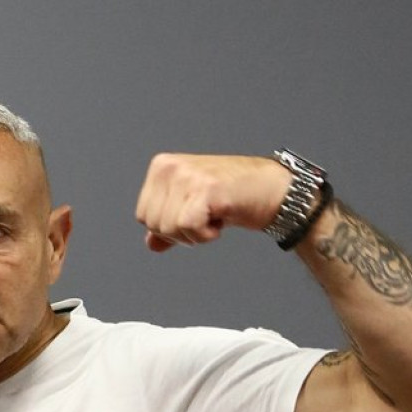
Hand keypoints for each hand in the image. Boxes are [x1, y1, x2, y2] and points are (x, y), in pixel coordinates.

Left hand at [135, 153, 289, 251]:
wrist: (268, 190)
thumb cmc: (232, 197)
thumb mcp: (192, 209)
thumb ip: (169, 224)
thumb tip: (151, 244)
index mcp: (161, 167)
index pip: (143, 216)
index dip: (169, 227)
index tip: (194, 213)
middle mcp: (170, 167)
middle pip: (154, 225)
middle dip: (181, 232)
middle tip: (206, 215)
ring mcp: (186, 175)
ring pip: (170, 229)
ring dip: (196, 233)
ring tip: (214, 213)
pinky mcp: (204, 188)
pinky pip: (189, 227)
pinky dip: (206, 234)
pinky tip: (220, 218)